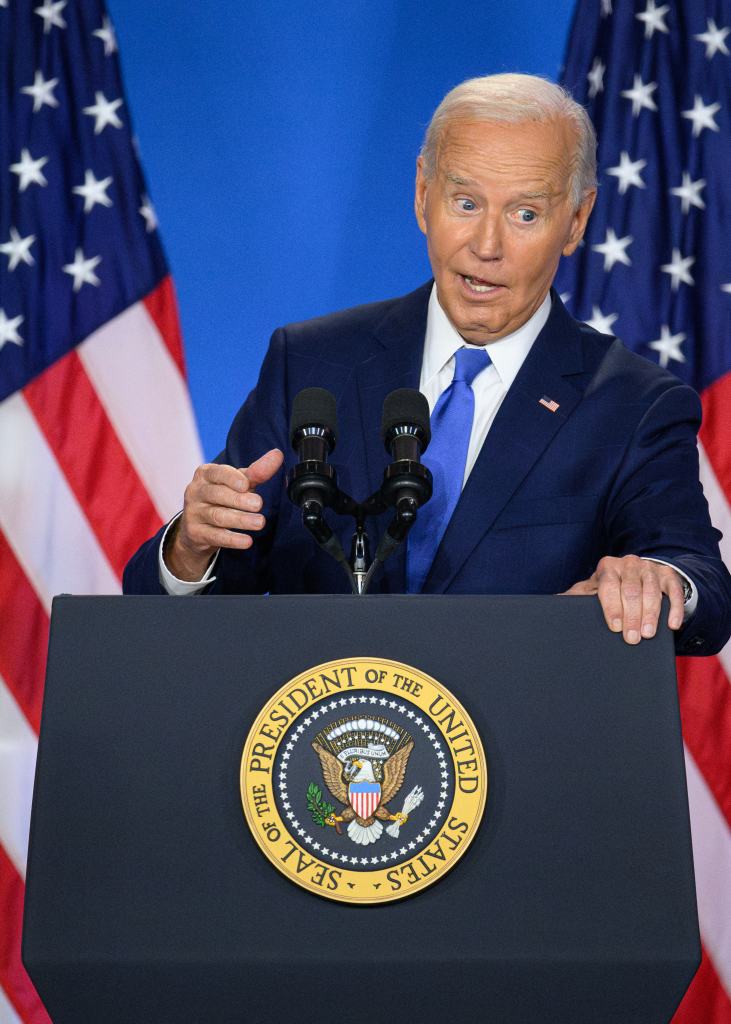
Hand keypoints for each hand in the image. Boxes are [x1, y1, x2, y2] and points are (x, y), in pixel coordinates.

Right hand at [166, 449, 283, 580]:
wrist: (197, 527)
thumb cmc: (222, 498)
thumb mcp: (238, 483)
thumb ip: (256, 471)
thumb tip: (278, 455)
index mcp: (205, 474)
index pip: (217, 473)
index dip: (231, 478)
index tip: (246, 485)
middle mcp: (195, 491)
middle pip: (217, 494)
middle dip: (238, 500)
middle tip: (258, 504)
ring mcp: (193, 513)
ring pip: (217, 516)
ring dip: (240, 520)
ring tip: (259, 523)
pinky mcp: (195, 533)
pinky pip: (214, 536)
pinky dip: (232, 539)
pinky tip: (247, 541)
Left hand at [562, 555, 685, 643]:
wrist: (634, 578)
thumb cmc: (607, 592)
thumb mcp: (590, 593)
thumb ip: (573, 599)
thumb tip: (552, 605)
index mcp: (607, 567)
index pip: (608, 585)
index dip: (612, 607)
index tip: (615, 627)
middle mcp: (628, 563)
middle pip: (631, 590)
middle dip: (632, 616)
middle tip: (632, 638)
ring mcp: (650, 568)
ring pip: (652, 591)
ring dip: (652, 614)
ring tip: (648, 634)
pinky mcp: (668, 575)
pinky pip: (674, 591)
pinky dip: (674, 608)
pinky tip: (672, 625)